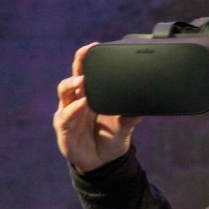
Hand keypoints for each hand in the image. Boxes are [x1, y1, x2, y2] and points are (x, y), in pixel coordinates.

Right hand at [53, 42, 141, 172]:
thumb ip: (131, 114)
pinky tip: (82, 104)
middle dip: (78, 62)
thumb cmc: (111, 137)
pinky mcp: (63, 128)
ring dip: (72, 84)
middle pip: (73, 75)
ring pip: (64, 91)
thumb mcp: (125, 125)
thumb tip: (145, 104)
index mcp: (90, 93)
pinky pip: (65, 115)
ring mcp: (68, 112)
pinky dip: (73, 109)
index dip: (87, 57)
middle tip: (86, 53)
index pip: (85, 70)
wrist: (103, 163)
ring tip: (82, 80)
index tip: (95, 45)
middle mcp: (77, 99)